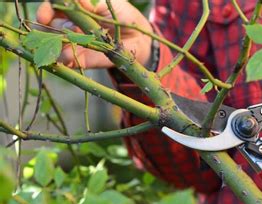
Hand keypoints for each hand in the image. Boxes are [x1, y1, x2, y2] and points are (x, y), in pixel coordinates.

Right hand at [36, 0, 152, 67]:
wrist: (138, 36)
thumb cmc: (122, 14)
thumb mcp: (107, 3)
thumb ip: (92, 3)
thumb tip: (78, 1)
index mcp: (75, 9)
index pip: (53, 8)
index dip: (46, 10)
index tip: (44, 15)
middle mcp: (71, 25)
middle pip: (49, 28)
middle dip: (44, 31)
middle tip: (45, 33)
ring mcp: (76, 43)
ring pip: (58, 45)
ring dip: (55, 47)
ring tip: (60, 48)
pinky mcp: (85, 59)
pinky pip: (71, 61)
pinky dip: (67, 60)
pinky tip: (67, 59)